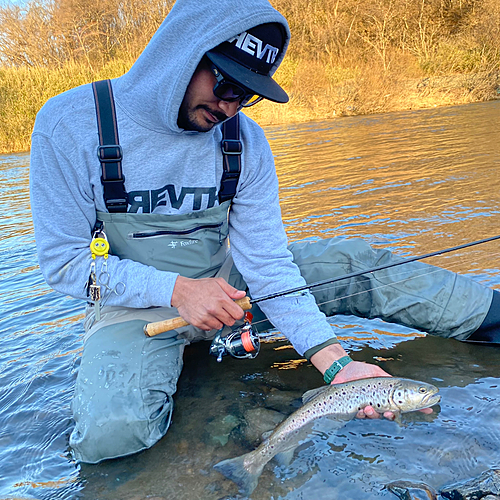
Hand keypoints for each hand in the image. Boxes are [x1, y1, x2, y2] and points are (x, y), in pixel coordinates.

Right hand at [171, 276, 245, 330]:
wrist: (181, 291)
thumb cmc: (199, 286)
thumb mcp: (217, 283)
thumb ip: (231, 290)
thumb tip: (242, 295)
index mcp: (221, 299)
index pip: (238, 314)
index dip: (238, 313)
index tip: (235, 311)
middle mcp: (213, 309)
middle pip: (230, 322)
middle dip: (228, 317)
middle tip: (223, 311)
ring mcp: (205, 317)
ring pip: (220, 326)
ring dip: (218, 321)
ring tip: (213, 313)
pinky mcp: (198, 323)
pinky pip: (209, 328)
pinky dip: (209, 324)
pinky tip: (206, 315)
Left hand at [310, 344, 432, 419]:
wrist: (343, 369)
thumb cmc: (361, 371)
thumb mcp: (378, 373)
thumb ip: (391, 381)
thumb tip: (410, 385)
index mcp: (388, 396)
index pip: (405, 404)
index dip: (418, 408)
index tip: (430, 409)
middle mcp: (380, 404)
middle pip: (391, 415)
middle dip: (393, 416)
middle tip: (391, 413)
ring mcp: (368, 408)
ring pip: (376, 418)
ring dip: (374, 415)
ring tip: (370, 408)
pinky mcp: (356, 409)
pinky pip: (362, 416)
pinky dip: (362, 414)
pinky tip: (361, 408)